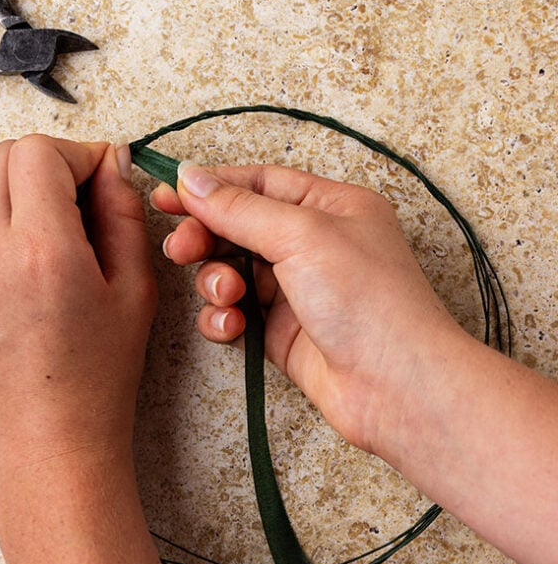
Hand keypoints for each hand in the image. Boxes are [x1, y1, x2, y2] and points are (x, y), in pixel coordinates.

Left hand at [0, 135, 156, 484]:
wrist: (52, 436)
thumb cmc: (98, 375)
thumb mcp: (134, 288)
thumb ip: (123, 214)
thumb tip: (112, 165)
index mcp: (41, 250)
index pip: (39, 153)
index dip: (80, 153)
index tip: (106, 174)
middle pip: (6, 156)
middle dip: (52, 161)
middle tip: (91, 194)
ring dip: (34, 188)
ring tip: (75, 233)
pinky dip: (18, 217)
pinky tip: (52, 256)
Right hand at [151, 162, 461, 457]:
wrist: (396, 386)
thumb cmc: (370, 302)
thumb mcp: (302, 235)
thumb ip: (240, 208)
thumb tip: (192, 177)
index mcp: (330, 206)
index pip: (258, 183)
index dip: (211, 186)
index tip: (167, 195)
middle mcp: (314, 244)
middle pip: (238, 226)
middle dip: (205, 237)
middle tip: (181, 249)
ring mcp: (297, 289)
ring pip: (231, 272)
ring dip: (215, 281)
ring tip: (225, 295)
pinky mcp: (283, 332)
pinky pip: (236, 314)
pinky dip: (225, 319)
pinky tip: (233, 327)